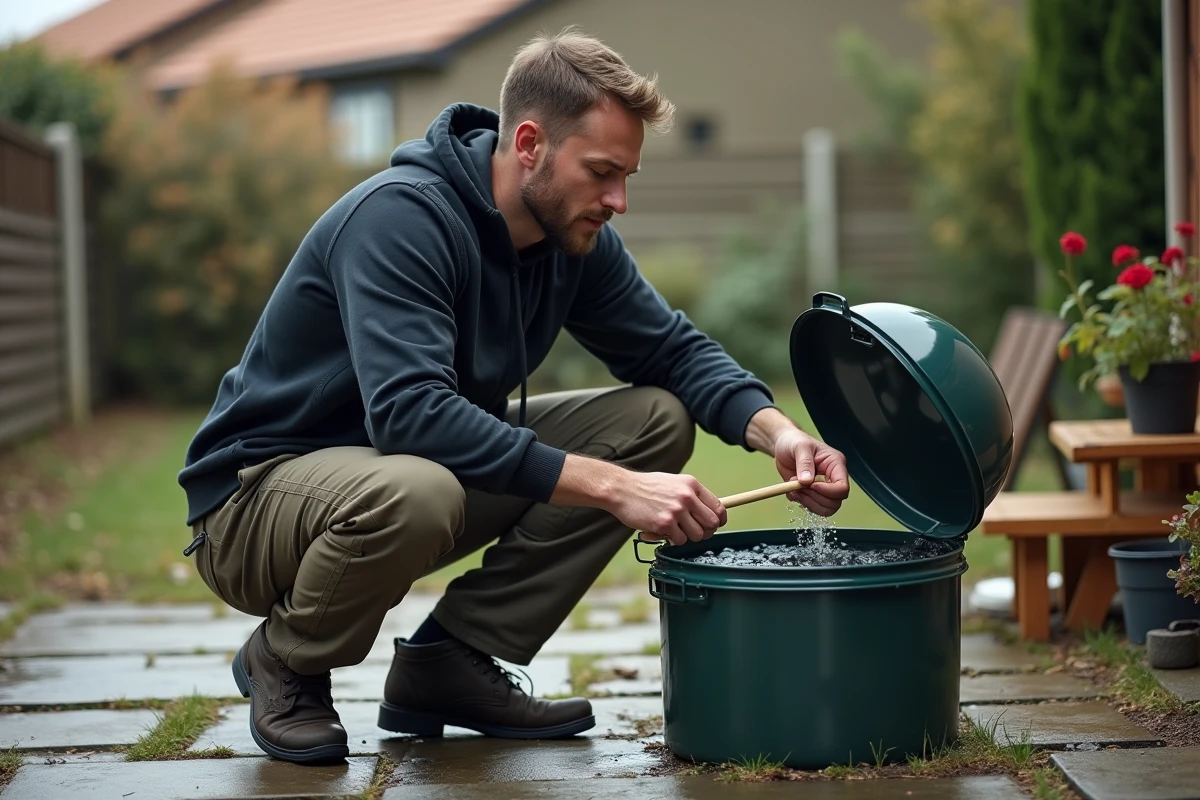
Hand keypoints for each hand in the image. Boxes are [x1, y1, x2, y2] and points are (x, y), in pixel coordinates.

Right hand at [609, 471, 726, 545]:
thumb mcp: (673, 483)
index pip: (718, 507)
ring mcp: (676, 510)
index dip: (719, 520)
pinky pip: (679, 540)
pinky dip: (672, 540)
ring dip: (687, 537)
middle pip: (712, 523)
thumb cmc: (645, 488)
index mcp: (691, 485)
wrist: (621, 489)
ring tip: (674, 530)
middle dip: (706, 532)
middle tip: (693, 532)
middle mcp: (687, 496)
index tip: (714, 525)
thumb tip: (707, 512)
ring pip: (697, 535)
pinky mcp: (664, 523)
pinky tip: (662, 531)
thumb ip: (690, 495)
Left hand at [773, 428, 849, 516]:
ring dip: (807, 501)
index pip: (842, 487)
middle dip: (814, 497)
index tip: (810, 485)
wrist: (783, 446)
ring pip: (825, 509)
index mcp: (836, 464)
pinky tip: (792, 490)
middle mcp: (833, 478)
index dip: (827, 491)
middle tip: (799, 485)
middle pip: (835, 502)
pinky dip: (800, 502)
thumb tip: (807, 481)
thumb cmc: (794, 441)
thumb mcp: (800, 447)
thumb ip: (805, 463)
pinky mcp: (812, 494)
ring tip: (794, 487)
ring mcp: (823, 488)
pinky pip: (812, 507)